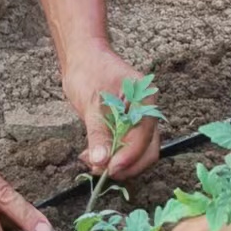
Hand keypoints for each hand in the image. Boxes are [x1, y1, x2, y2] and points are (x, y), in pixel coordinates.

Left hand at [61, 47, 162, 180]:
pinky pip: (125, 149)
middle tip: (101, 172)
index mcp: (145, 100)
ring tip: (91, 162)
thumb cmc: (89, 72)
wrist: (82, 58)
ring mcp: (138, 121)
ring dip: (116, 163)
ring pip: (137, 153)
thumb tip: (101, 161)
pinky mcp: (126, 128)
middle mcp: (147, 113)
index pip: (144, 137)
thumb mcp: (92, 103)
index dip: (128, 156)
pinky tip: (92, 156)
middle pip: (147, 150)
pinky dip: (111, 157)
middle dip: (126, 165)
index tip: (109, 168)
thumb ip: (98, 133)